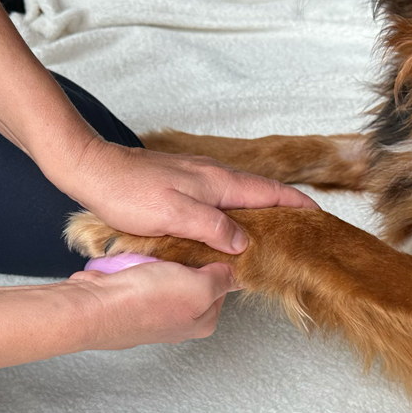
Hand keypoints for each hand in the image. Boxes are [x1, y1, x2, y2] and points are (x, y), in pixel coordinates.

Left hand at [53, 138, 318, 254]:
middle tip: (303, 229)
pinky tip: (229, 226)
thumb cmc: (128, 193)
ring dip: (260, 210)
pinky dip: (235, 210)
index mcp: (218, 182)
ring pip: (240, 194)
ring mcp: (198, 176)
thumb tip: (244, 242)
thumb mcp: (175, 217)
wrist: (92, 170)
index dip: (297, 205)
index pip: (271, 192)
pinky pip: (221, 197)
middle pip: (261, 192)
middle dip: (285, 208)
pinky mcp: (182, 182)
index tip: (319, 217)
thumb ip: (213, 228)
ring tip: (273, 232)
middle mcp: (213, 175)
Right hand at [64, 260, 238, 349]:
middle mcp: (179, 321)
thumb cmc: (145, 301)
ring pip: (170, 276)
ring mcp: (154, 311)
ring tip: (160, 251)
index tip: (213, 247)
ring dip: (165, 260)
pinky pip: (146, 274)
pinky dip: (144, 263)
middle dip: (190, 261)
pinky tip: (141, 256)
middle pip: (196, 281)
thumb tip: (236, 275)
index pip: (223, 286)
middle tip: (183, 246)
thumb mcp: (199, 286)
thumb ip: (222, 280)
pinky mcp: (132, 298)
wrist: (97, 306)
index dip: (219, 263)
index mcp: (203, 322)